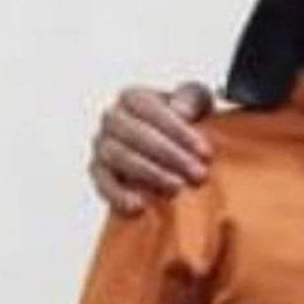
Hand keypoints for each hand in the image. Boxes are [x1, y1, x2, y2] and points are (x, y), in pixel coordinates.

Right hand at [90, 81, 213, 213]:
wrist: (172, 145)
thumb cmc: (185, 119)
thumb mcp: (196, 102)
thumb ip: (191, 97)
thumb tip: (180, 110)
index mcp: (133, 97)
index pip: (151, 109)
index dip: (179, 130)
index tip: (205, 151)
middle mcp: (112, 118)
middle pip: (135, 134)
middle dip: (169, 155)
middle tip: (197, 173)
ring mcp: (102, 145)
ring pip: (120, 157)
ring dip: (151, 174)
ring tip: (178, 187)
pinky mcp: (98, 172)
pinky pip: (103, 184)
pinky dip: (118, 195)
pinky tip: (140, 205)